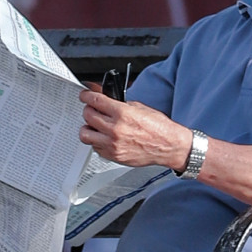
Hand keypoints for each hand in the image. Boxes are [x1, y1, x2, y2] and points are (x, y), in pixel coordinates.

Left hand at [79, 88, 195, 171]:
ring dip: (88, 127)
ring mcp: (113, 145)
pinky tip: (104, 137)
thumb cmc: (158, 127)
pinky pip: (95, 147)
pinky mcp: (114, 156)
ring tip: (94, 125)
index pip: (95, 101)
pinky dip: (96, 141)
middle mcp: (115, 129)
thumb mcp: (139, 107)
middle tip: (92, 109)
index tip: (84, 95)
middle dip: (88, 110)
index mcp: (122, 113)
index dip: (86, 96)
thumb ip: (119, 103)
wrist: (168, 146)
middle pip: (88, 116)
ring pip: (86, 134)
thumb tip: (104, 98)